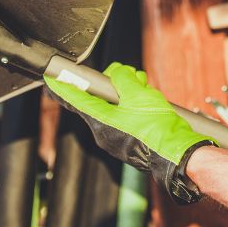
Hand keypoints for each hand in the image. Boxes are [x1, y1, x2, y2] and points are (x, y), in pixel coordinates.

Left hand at [44, 62, 215, 203]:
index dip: (63, 86)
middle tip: (128, 75)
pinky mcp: (128, 137)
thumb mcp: (139, 94)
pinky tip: (149, 98)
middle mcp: (104, 130)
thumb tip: (118, 73)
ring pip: (115, 104)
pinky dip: (135, 102)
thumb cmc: (158, 129)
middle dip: (113, 82)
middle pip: (99, 98)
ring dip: (128, 90)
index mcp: (101, 120)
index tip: (51, 78)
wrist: (177, 153)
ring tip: (144, 87)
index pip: (75, 99)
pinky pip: (125, 114)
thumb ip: (123, 79)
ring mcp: (116, 135)